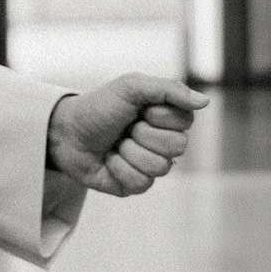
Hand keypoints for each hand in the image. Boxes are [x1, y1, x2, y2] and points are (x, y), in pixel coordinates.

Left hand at [46, 74, 209, 195]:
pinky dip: (119, 169)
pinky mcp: (135, 184)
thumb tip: (205, 102)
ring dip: (130, 153)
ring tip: (115, 144)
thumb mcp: (131, 87)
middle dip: (144, 135)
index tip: (139, 110)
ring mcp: (150, 163)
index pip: (185, 122)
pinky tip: (109, 160)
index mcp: (166, 114)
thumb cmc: (98, 107)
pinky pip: (142, 184)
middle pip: (178, 147)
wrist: (66, 133)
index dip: (159, 116)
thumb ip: (169, 90)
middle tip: (125, 128)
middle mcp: (163, 139)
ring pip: (160, 167)